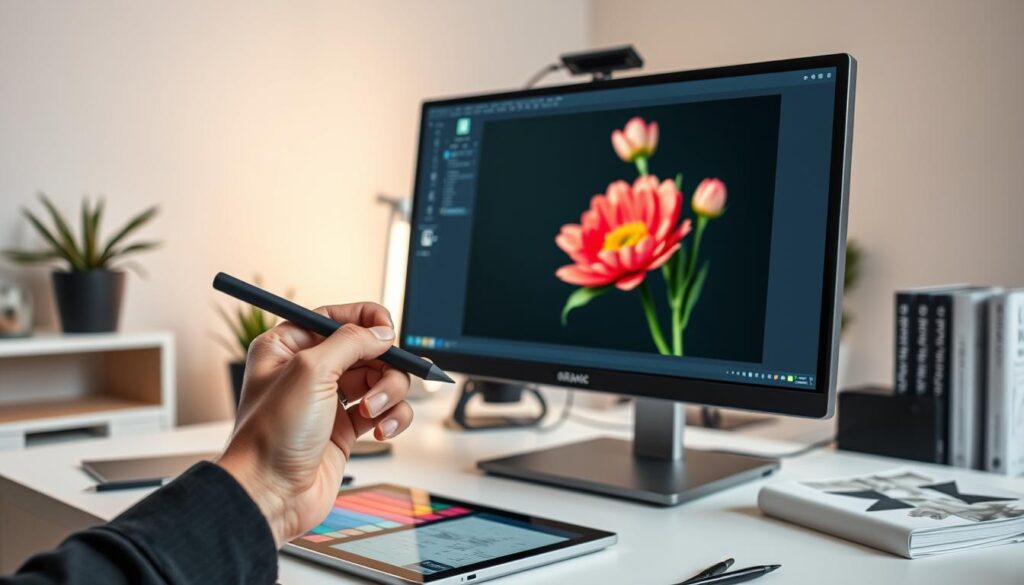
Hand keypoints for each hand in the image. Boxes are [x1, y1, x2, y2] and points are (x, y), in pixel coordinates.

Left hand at [217, 303, 412, 546]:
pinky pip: (385, 411)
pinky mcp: (346, 429)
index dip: (367, 321)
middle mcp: (310, 370)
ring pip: (382, 380)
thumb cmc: (272, 436)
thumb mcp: (311, 372)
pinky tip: (381, 431)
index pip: (337, 318)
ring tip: (372, 413)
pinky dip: (391, 417)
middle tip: (382, 383)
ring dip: (388, 394)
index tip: (388, 331)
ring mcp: (330, 400)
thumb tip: (382, 333)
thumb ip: (351, 342)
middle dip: (383, 366)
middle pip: (368, 349)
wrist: (269, 495)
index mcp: (289, 347)